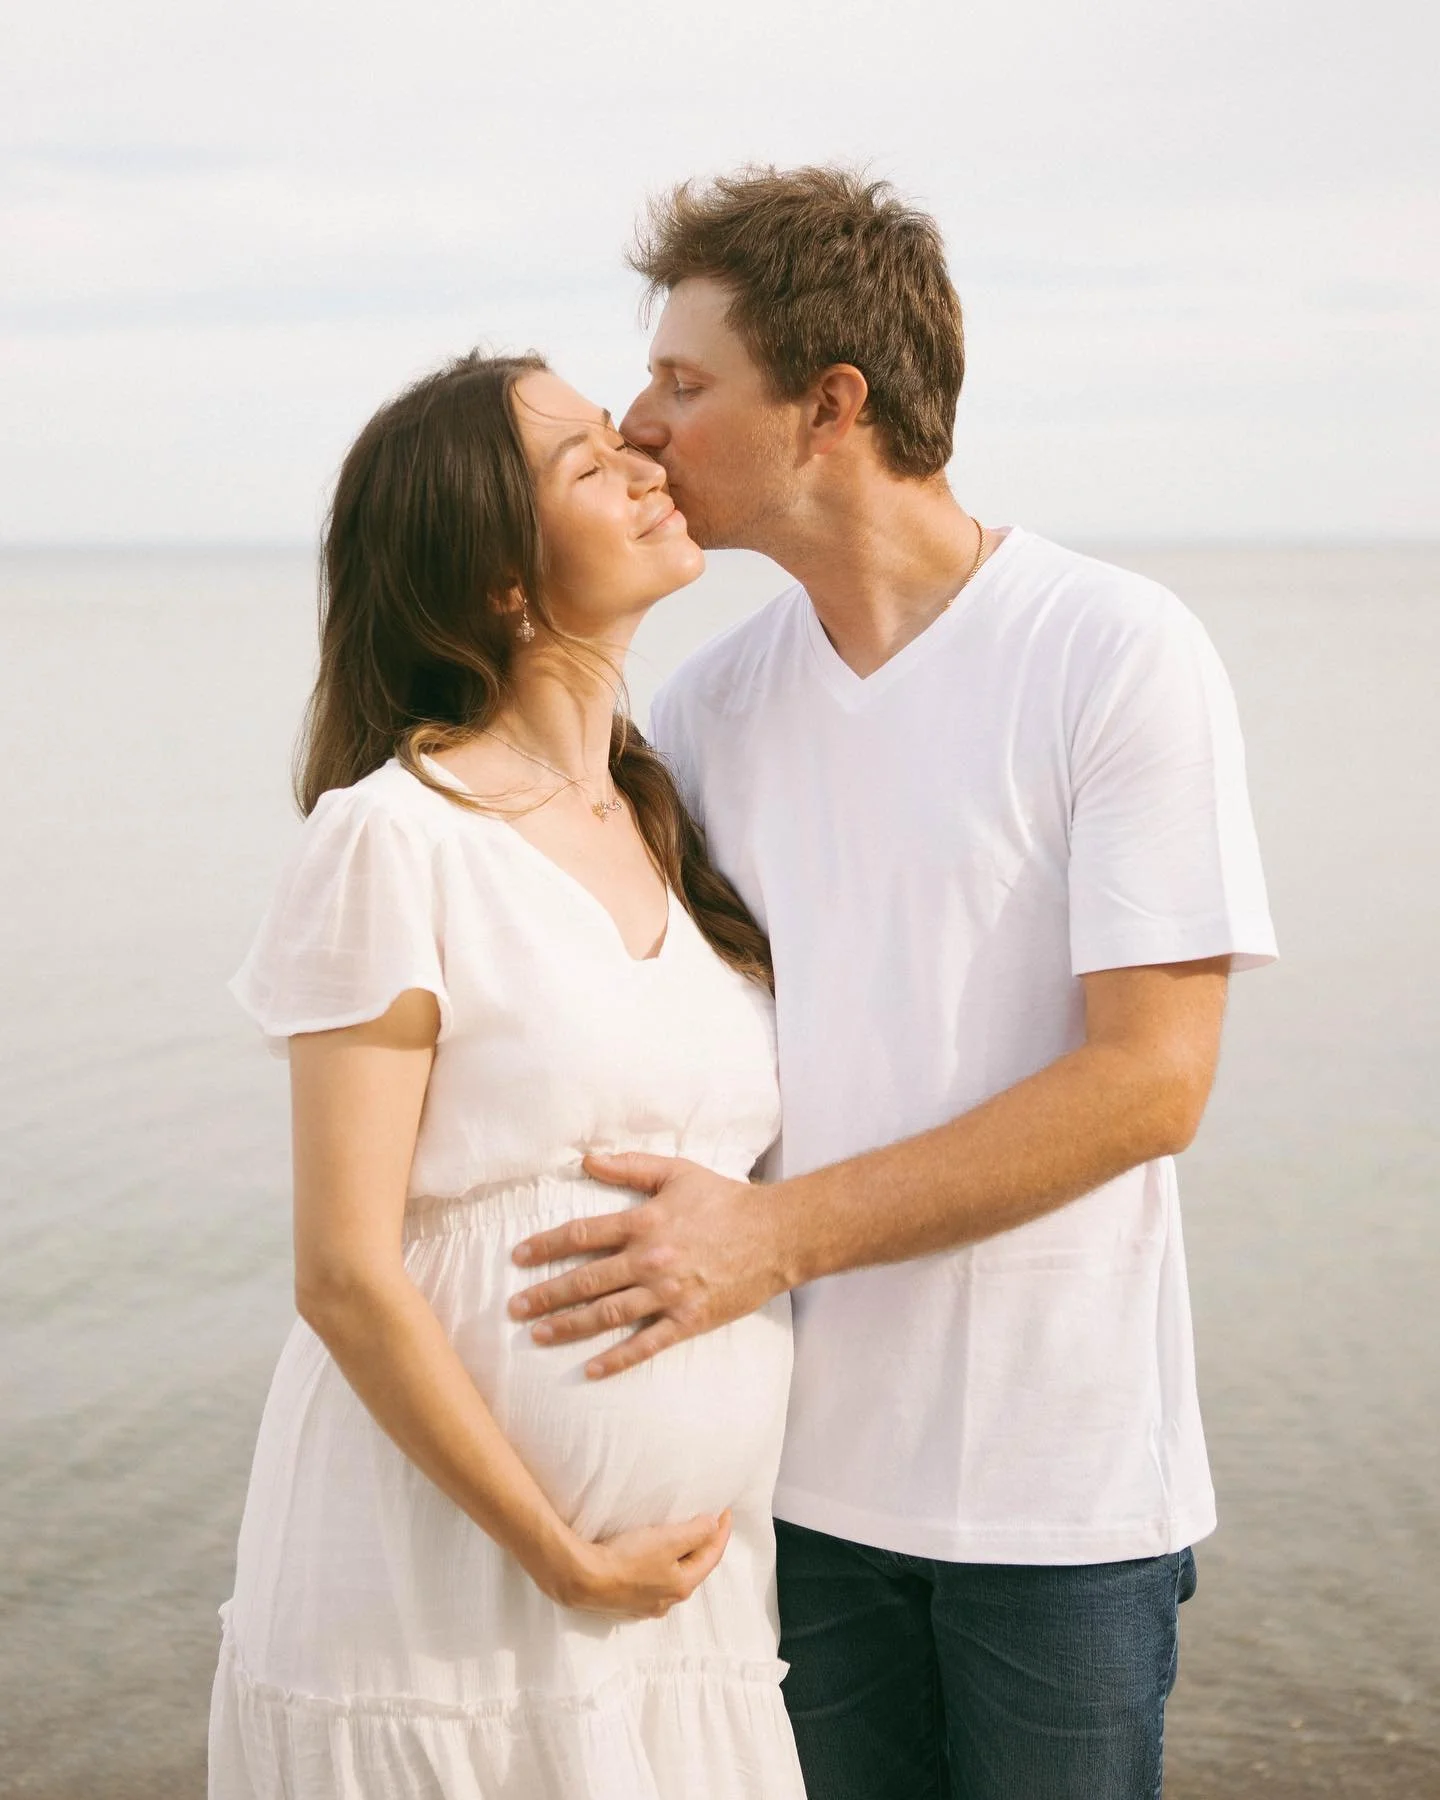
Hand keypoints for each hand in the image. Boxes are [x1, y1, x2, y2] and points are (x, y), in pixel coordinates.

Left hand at [509, 1153, 792, 1378]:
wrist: (776, 1234)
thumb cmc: (725, 1200)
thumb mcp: (677, 1172)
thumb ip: (630, 1166)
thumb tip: (587, 1159)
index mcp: (644, 1222)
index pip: (581, 1234)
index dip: (546, 1245)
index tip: (518, 1256)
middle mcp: (650, 1260)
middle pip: (585, 1280)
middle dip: (545, 1294)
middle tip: (513, 1307)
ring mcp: (669, 1293)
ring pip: (607, 1314)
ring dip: (569, 1326)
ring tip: (538, 1335)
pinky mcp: (689, 1320)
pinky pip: (646, 1344)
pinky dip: (617, 1359)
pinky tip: (590, 1370)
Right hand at [548, 1509, 733, 1618]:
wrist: (583, 1579)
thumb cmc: (626, 1559)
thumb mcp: (668, 1539)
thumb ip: (696, 1532)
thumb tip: (713, 1526)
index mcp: (682, 1586)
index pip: (711, 1556)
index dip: (721, 1532)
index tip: (726, 1512)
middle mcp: (667, 1601)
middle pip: (693, 1569)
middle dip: (702, 1546)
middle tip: (707, 1523)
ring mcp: (646, 1605)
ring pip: (672, 1577)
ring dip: (681, 1557)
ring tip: (681, 1539)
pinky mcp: (626, 1602)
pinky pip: (652, 1582)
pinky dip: (660, 1566)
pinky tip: (652, 1560)